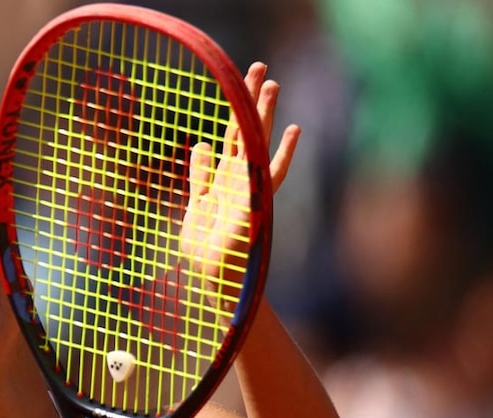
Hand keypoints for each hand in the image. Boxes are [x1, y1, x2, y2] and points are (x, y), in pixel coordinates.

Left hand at [179, 62, 299, 301]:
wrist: (214, 275)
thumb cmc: (206, 248)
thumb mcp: (197, 205)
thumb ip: (201, 176)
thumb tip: (203, 144)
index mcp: (225, 178)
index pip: (233, 136)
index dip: (236, 111)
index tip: (241, 84)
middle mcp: (241, 177)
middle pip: (246, 130)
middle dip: (251, 99)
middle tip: (259, 66)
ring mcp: (250, 186)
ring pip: (259, 141)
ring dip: (264, 113)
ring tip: (271, 83)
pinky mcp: (257, 201)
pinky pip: (273, 173)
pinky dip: (283, 152)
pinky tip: (295, 130)